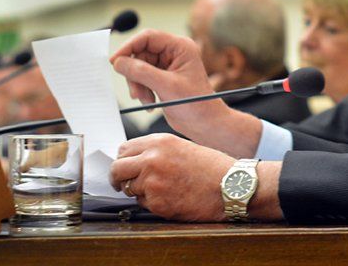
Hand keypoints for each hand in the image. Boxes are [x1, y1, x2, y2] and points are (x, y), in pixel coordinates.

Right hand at [110, 29, 223, 137]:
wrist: (204, 123)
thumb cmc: (196, 104)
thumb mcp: (166, 86)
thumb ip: (141, 72)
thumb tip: (119, 62)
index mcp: (180, 47)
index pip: (148, 37)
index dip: (129, 47)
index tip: (115, 61)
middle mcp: (173, 52)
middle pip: (140, 53)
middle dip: (135, 74)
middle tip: (135, 92)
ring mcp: (167, 65)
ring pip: (138, 67)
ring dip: (138, 84)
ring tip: (146, 99)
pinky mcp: (162, 78)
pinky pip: (141, 77)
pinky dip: (141, 90)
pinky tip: (150, 101)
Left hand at [110, 134, 230, 221]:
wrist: (230, 186)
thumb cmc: (212, 167)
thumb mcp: (182, 146)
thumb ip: (156, 151)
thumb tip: (134, 161)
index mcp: (159, 142)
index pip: (123, 150)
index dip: (124, 160)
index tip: (125, 167)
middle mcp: (152, 160)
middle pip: (117, 169)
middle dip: (118, 178)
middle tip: (122, 183)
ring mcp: (153, 182)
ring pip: (130, 189)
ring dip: (140, 191)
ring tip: (164, 188)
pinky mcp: (157, 203)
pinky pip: (143, 204)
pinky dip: (153, 203)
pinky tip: (172, 197)